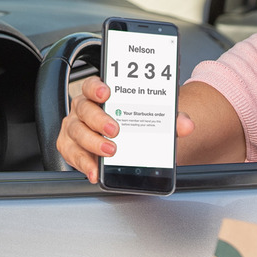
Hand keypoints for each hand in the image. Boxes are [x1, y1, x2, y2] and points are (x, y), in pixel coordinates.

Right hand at [56, 76, 194, 181]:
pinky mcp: (70, 147)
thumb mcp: (150, 117)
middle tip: (115, 130)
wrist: (123, 138)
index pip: (92, 85)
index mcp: (99, 94)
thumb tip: (186, 124)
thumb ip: (168, 119)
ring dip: (92, 143)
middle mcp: (83, 108)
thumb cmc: (131, 121)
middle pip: (84, 109)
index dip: (97, 87)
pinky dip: (83, 164)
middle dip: (99, 120)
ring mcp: (75, 127)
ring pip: (76, 132)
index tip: (107, 93)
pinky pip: (72, 154)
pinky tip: (95, 171)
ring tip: (109, 152)